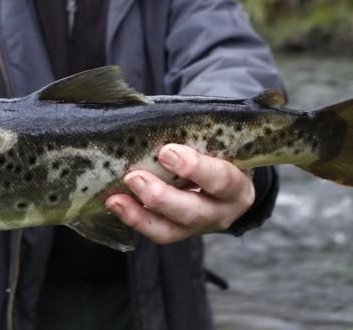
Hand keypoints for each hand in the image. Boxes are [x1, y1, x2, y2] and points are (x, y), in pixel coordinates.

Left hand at [105, 144, 253, 243]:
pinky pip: (156, 233)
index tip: (167, 151)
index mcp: (237, 185)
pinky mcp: (178, 233)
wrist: (228, 183)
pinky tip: (115, 204)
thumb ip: (194, 137)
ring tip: (116, 199)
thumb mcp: (217, 145)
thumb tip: (153, 120)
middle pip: (193, 212)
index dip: (195, 168)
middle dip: (161, 196)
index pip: (221, 180)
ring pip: (171, 231)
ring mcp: (199, 227)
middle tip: (134, 177)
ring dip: (140, 214)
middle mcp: (221, 211)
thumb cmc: (217, 154)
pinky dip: (134, 219)